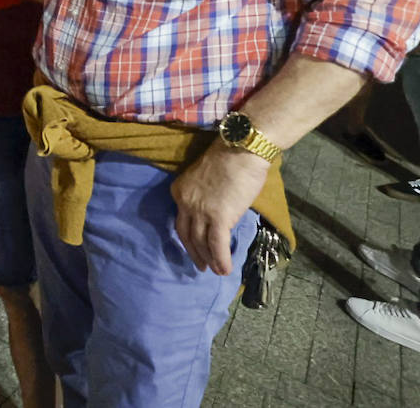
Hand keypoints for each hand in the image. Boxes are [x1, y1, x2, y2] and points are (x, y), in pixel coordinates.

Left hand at [170, 141, 269, 274]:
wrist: (240, 150)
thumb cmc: (230, 159)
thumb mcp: (207, 179)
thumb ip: (206, 197)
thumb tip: (218, 213)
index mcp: (179, 190)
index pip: (181, 220)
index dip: (189, 236)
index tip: (196, 246)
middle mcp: (185, 202)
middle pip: (186, 234)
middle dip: (195, 252)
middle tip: (201, 265)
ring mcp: (200, 211)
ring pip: (201, 242)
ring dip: (209, 259)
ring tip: (216, 271)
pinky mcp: (218, 217)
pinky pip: (217, 245)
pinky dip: (221, 260)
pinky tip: (225, 270)